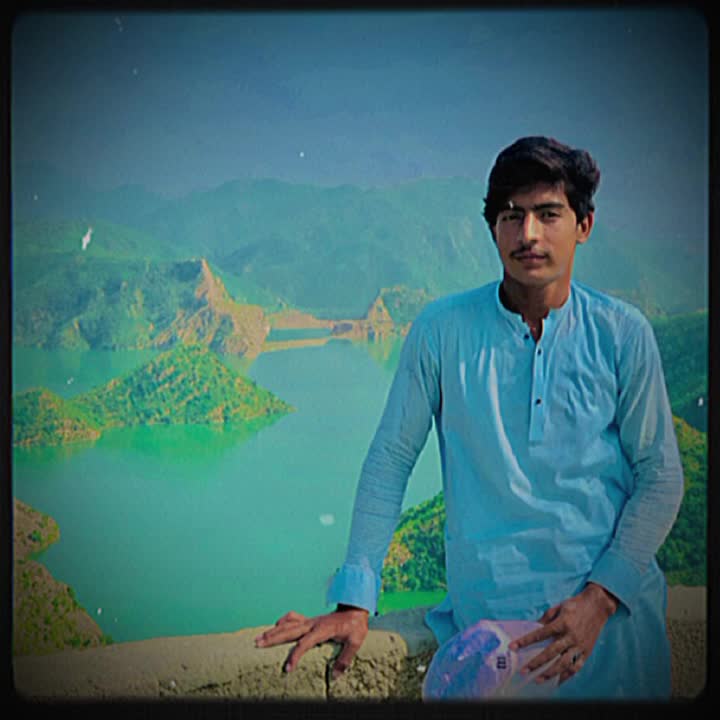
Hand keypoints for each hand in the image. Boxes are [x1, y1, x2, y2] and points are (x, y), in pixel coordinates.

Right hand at [254, 606, 369, 678]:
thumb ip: (345, 659)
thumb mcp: (355, 642)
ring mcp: (310, 620)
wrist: (356, 609)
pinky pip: (293, 618)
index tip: (287, 668)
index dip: (295, 655)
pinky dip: (283, 621)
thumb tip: (335, 676)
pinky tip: (276, 626)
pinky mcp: (310, 620)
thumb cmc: (355, 626)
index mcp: (323, 629)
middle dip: (273, 638)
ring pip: (288, 624)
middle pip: (289, 630)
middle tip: (257, 644)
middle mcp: (313, 623)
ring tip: (258, 637)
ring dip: (273, 630)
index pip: (305, 643)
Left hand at [509, 582, 618, 685]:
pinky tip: (558, 681)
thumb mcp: (558, 607)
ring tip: (538, 680)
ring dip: (550, 673)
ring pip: (563, 663)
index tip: (513, 647)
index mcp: (562, 623)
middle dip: (536, 663)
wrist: (597, 606)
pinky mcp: (587, 651)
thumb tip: (534, 627)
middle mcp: (570, 636)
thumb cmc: (575, 604)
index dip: (525, 641)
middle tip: (524, 671)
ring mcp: (579, 645)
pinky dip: (567, 675)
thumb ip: (546, 618)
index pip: (539, 634)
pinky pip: (576, 666)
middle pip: (550, 652)